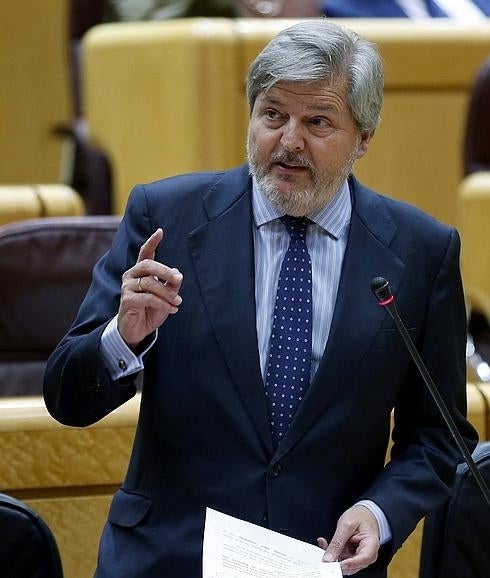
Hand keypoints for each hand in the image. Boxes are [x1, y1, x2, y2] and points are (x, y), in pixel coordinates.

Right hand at [117, 228, 182, 347]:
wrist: (138, 330)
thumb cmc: (152, 309)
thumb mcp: (167, 296)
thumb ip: (172, 284)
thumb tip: (178, 274)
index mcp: (141, 271)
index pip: (145, 253)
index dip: (152, 242)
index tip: (160, 231)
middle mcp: (131, 276)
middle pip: (148, 265)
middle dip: (165, 271)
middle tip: (178, 278)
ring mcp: (127, 288)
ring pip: (149, 283)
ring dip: (167, 293)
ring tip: (178, 302)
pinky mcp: (126, 300)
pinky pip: (148, 298)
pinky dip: (162, 303)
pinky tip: (172, 309)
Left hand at [317, 505, 379, 574]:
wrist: (363, 513)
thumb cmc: (360, 516)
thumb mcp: (347, 525)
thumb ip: (338, 541)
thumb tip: (329, 558)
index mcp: (371, 545)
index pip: (362, 559)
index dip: (349, 564)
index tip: (335, 563)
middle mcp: (367, 555)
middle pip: (352, 566)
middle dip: (337, 561)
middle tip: (324, 554)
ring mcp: (359, 557)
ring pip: (344, 564)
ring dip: (332, 556)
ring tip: (324, 544)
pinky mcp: (351, 556)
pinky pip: (341, 559)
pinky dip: (332, 553)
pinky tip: (325, 544)